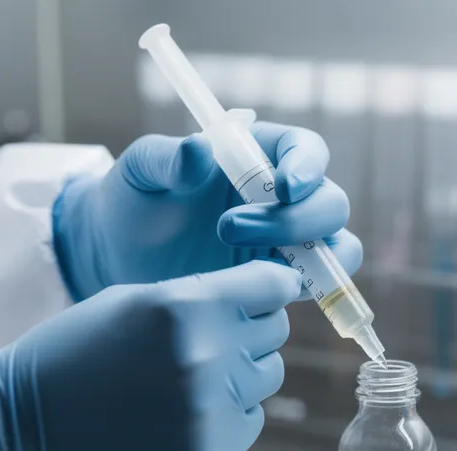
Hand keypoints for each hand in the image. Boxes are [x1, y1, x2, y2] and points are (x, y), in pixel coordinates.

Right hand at [0, 260, 301, 450]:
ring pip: (266, 377)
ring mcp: (209, 411)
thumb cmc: (77, 350)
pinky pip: (250, 421)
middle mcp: (206, 357)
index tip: (260, 292)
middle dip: (246, 330)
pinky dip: (227, 415)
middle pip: (274, 332)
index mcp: (184, 307)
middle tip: (203, 340)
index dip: (268, 287)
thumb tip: (273, 294)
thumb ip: (204, 296)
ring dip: (239, 374)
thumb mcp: (135, 300)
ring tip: (184, 378)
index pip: (273, 286)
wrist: (23, 423)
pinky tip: (179, 412)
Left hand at [51, 122, 361, 300]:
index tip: (284, 186)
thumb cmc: (132, 200)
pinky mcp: (281, 282)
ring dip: (312, 261)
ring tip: (249, 270)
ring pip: (338, 250)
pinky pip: (317, 288)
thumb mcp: (139, 171)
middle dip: (294, 221)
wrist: (117, 256)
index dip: (307, 167)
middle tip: (227, 229)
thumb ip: (166, 158)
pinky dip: (304, 293)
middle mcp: (284, 199)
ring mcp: (288, 244)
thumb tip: (197, 149)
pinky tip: (255, 295)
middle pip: (330, 205)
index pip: (306, 150)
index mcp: (259, 155)